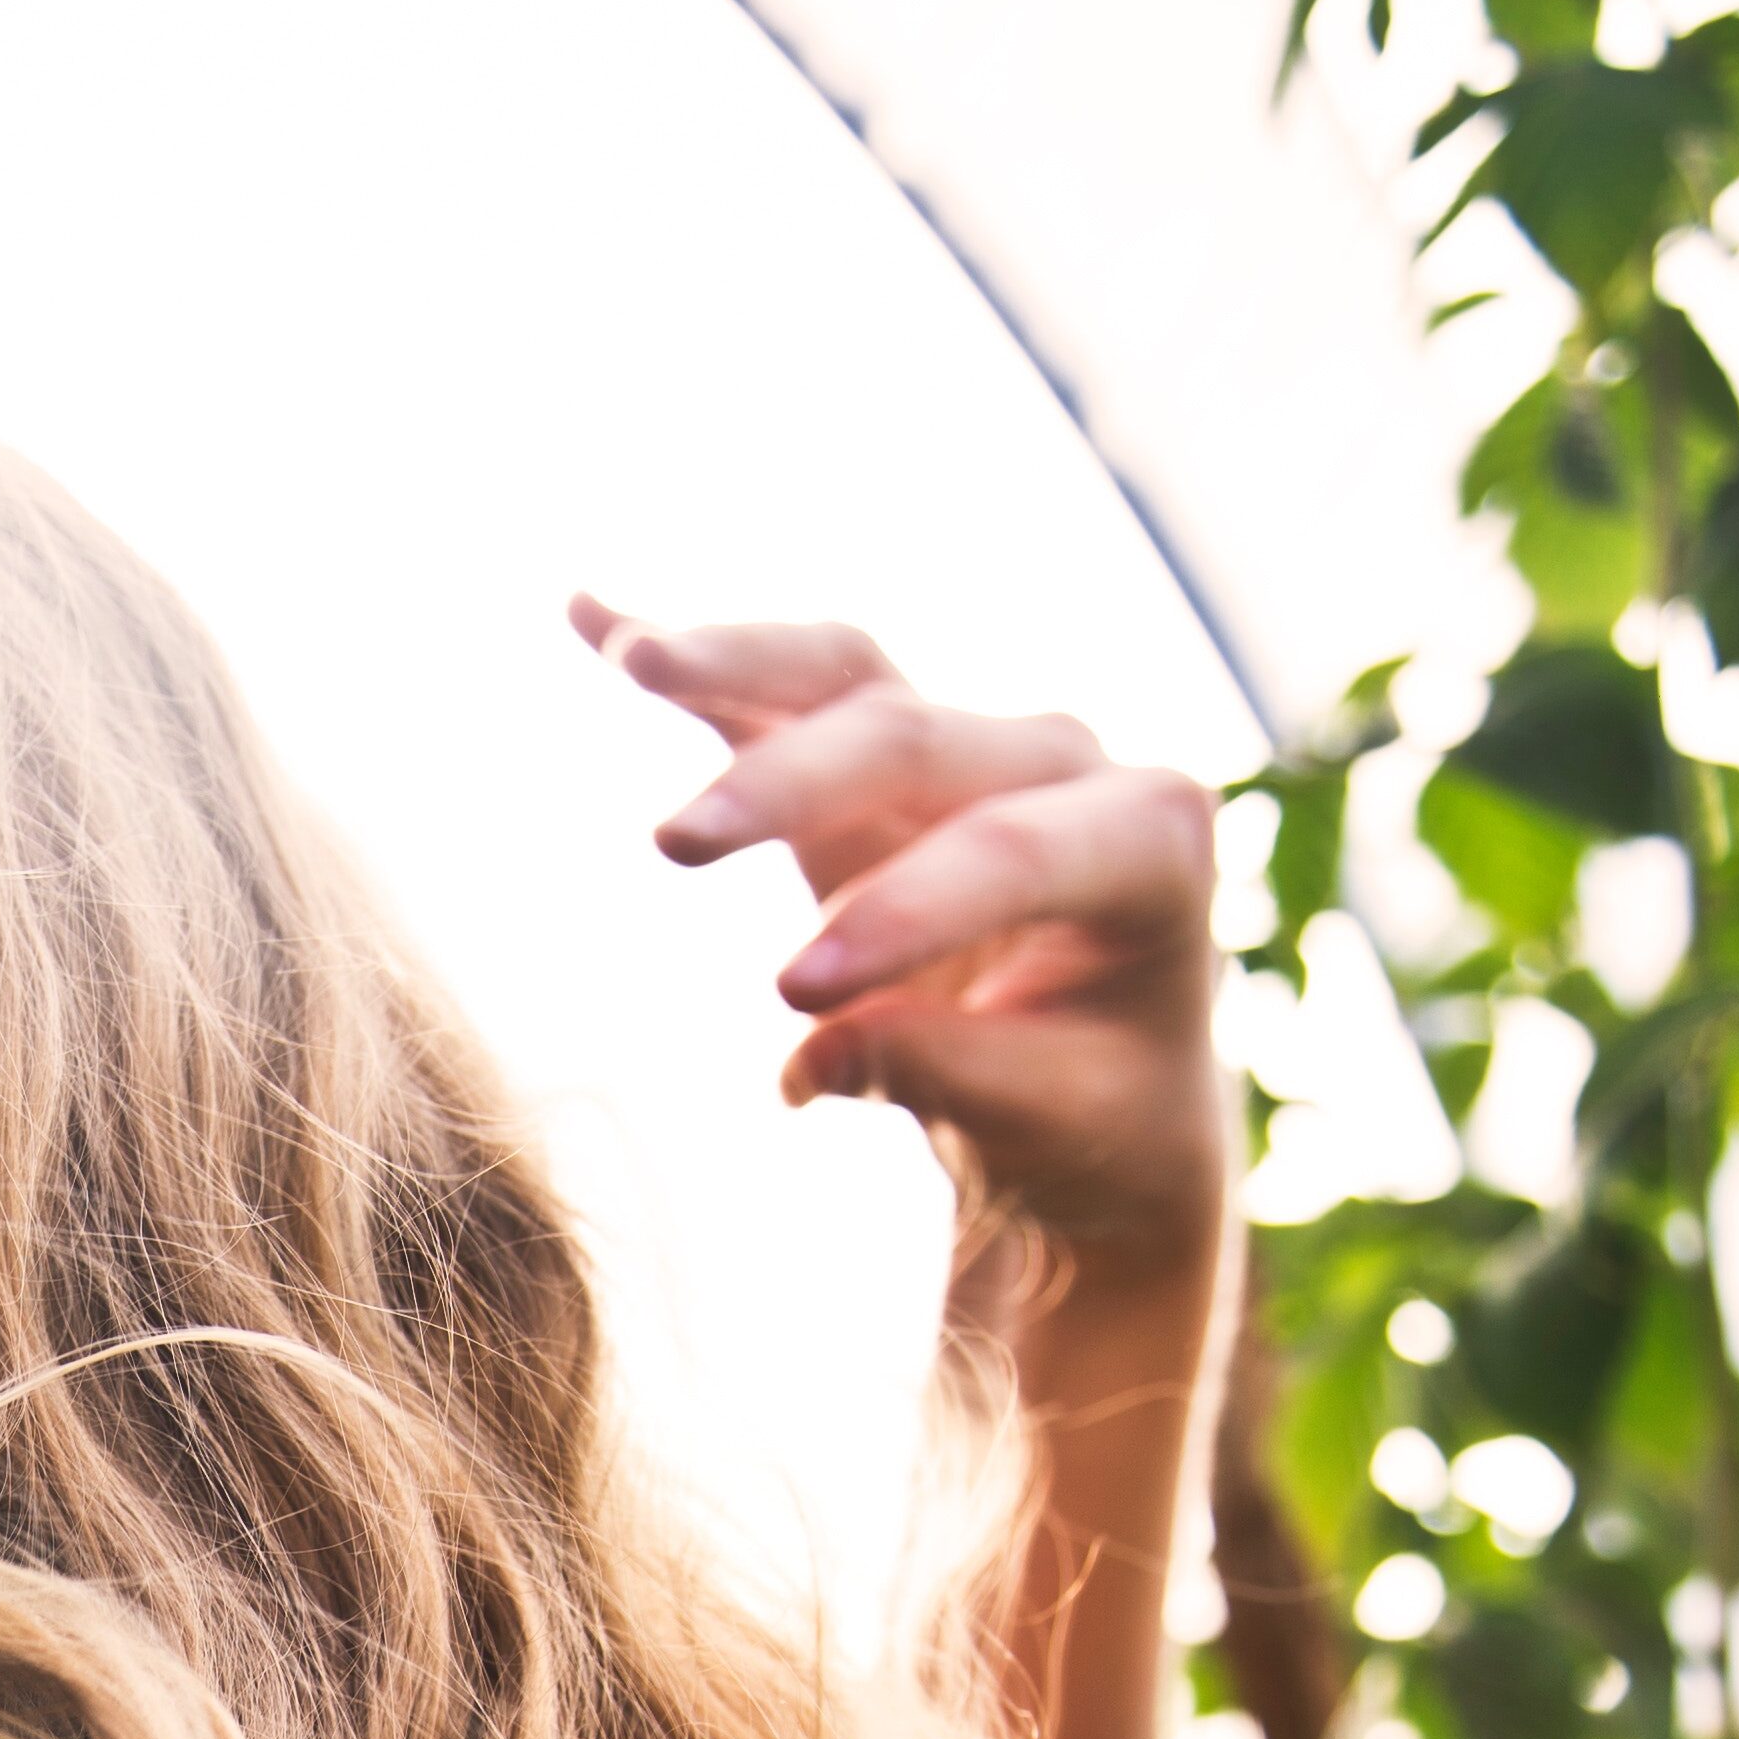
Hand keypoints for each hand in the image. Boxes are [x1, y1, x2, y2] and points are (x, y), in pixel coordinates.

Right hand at [571, 602, 1226, 1299]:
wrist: (1094, 1089)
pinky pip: (787, 690)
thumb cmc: (1089, 1111)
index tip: (792, 996)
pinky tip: (590, 617)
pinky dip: (700, 664)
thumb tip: (812, 1055)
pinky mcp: (879, 757)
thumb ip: (948, 1074)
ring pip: (848, 678)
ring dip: (736, 662)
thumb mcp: (1048, 1121)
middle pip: (912, 740)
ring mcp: (968, 746)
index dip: (902, 910)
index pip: (1011, 851)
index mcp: (1148, 842)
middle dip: (791, 784)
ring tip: (633, 662)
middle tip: (672, 845)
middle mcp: (1063, 763)